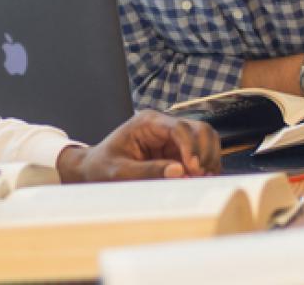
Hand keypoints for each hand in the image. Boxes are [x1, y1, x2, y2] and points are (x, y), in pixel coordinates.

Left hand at [57, 110, 221, 182]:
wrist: (94, 168)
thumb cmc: (102, 167)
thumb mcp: (119, 172)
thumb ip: (148, 172)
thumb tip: (179, 171)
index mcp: (147, 122)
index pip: (180, 127)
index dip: (191, 147)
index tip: (193, 169)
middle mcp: (163, 125)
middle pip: (200, 129)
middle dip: (205, 153)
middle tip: (200, 177)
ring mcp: (173, 137)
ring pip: (206, 139)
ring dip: (209, 159)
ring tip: (201, 179)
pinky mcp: (177, 150)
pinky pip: (201, 153)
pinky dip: (206, 165)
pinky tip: (199, 179)